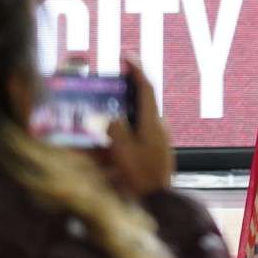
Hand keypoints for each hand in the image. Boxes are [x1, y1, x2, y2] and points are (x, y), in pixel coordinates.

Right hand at [100, 60, 173, 198]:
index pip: (146, 89)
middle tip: (107, 79)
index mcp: (152, 123)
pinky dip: (120, 128)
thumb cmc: (141, 177)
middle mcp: (157, 126)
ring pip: (136, 116)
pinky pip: (134, 132)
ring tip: (99, 105)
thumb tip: (112, 118)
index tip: (126, 56)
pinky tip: (105, 133)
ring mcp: (156, 137)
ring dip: (120, 109)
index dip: (136, 70)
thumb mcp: (124, 152)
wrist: (157, 201)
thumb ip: (117, 130)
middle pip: (141, 100)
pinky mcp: (152, 149)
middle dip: (125, 88)